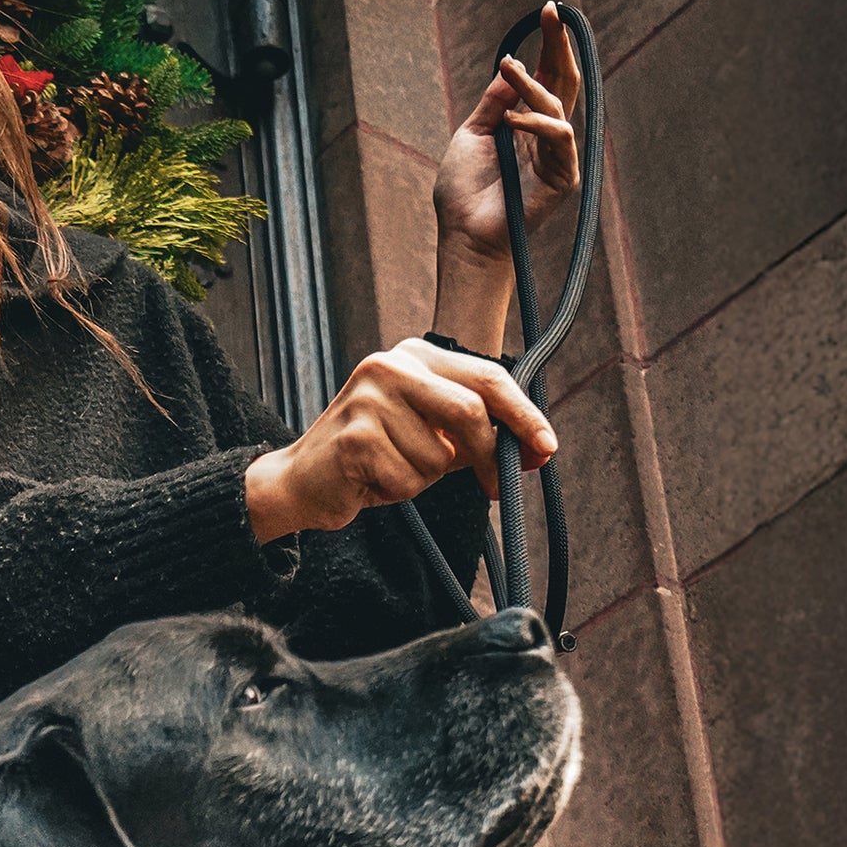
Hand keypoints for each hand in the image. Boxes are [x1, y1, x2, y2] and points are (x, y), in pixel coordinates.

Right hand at [245, 338, 555, 539]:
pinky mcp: (355, 437)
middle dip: (489, 456)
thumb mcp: (429, 433)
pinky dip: (400, 491)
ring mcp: (368, 399)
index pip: (487, 378)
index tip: (546, 447)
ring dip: (427, 478)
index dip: (524, 415)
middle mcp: (389, 365)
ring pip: (440, 455)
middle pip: (471, 412)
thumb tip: (536, 449)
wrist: (300, 482)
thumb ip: (476, 432)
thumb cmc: (371, 458)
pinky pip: (410, 478)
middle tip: (496, 485)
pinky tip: (372, 481)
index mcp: (412, 355)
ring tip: (393, 471)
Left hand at [433, 2, 581, 268]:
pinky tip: (511, 121)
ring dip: (533, 82)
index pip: (546, 77)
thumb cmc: (463, 191)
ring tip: (508, 68)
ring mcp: (557, 156)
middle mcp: (546, 136)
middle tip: (553, 12)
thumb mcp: (472, 135)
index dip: (549, 45)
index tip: (548, 11)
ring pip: (557, 105)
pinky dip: (536, 124)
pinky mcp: (563, 177)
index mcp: (526, 124)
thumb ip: (493, 102)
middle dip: (559, 45)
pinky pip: (558, 138)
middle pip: (563, 82)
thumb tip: (511, 66)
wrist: (464, 233)